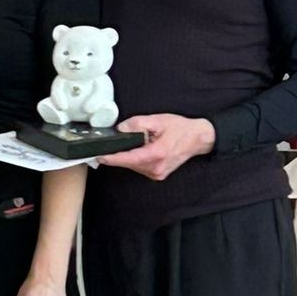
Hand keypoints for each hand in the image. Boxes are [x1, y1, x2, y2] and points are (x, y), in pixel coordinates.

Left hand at [99, 113, 214, 180]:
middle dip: (120, 152)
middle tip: (119, 140)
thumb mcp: (158, 120)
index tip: (97, 156)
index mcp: (156, 155)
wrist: (198, 139)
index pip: (127, 159)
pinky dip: (137, 158)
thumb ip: (137, 123)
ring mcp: (157, 174)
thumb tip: (121, 129)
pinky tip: (143, 148)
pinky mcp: (158, 175)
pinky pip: (139, 167)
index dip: (110, 158)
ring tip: (140, 141)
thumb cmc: (181, 129)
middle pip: (128, 163)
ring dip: (129, 155)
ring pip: (133, 166)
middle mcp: (156, 168)